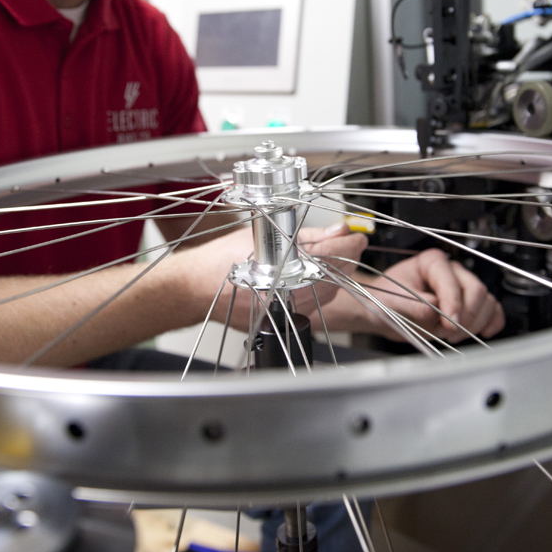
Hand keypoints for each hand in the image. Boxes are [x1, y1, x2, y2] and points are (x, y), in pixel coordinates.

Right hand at [166, 222, 366, 330]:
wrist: (193, 288)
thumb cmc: (218, 261)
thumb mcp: (263, 235)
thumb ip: (308, 235)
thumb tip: (338, 231)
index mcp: (285, 270)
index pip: (333, 256)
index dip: (350, 245)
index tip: (357, 237)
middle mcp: (287, 295)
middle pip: (335, 278)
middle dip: (345, 259)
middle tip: (347, 244)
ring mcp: (285, 311)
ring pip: (326, 294)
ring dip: (334, 275)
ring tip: (331, 258)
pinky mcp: (281, 320)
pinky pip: (311, 305)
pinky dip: (317, 290)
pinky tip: (312, 277)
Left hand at [333, 248, 503, 343]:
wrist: (386, 310)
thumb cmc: (387, 299)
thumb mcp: (393, 301)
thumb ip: (413, 305)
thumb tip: (432, 310)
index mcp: (432, 262)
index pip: (453, 282)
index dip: (453, 305)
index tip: (449, 324)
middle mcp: (451, 271)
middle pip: (477, 291)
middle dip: (465, 316)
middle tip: (447, 332)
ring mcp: (463, 286)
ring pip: (487, 302)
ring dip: (474, 324)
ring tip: (450, 334)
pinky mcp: (469, 303)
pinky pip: (492, 310)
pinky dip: (491, 322)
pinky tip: (483, 333)